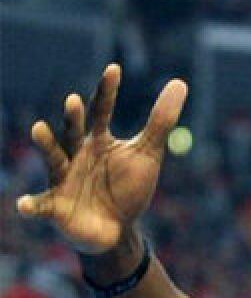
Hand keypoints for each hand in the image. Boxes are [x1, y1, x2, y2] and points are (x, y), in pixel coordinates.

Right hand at [15, 64, 186, 253]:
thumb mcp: (148, 153)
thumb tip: (180, 82)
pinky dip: (32, 205)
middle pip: (74, 132)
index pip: (102, 111)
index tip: (114, 69)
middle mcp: (76, 154)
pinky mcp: (56, 206)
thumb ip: (160, 120)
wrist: (118, 228)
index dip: (108, 92)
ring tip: (38, 128)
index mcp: (98, 140)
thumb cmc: (128, 187)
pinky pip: (42, 205)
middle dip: (73, 118)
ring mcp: (64, 179)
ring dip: (46, 145)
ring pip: (54, 159)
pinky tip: (23, 205)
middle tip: (74, 100)